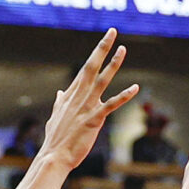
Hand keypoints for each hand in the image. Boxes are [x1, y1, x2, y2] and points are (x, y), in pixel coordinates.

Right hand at [33, 31, 136, 173]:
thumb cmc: (55, 140)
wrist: (54, 157)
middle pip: (91, 66)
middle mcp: (78, 97)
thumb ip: (59, 102)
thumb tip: (60, 92)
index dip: (95, 54)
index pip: (84, 70)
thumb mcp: (55, 117)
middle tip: (112, 31)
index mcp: (70, 96)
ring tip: (123, 49)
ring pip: (101, 80)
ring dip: (113, 64)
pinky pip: (111, 105)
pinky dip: (123, 95)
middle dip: (102, 48)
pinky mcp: (93, 119)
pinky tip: (135, 87)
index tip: (106, 40)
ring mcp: (86, 107)